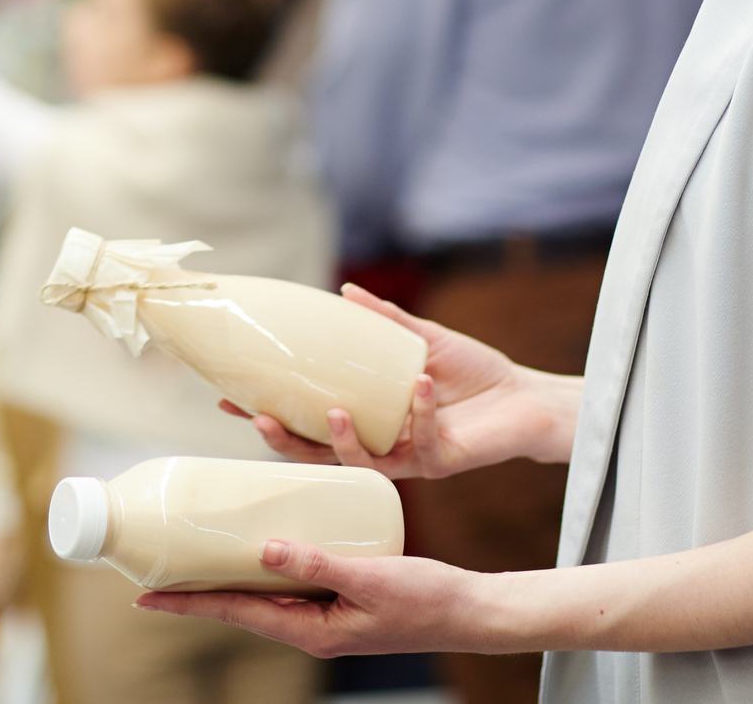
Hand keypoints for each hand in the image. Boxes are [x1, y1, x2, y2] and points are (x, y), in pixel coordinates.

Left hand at [137, 540, 511, 656]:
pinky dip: (265, 561)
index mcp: (311, 630)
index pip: (236, 612)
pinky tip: (257, 540)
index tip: (145, 594)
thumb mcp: (371, 578)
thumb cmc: (427, 600)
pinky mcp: (338, 594)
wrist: (470, 610)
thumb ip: (319, 563)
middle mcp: (310, 624)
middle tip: (157, 563)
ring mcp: (324, 612)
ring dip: (229, 572)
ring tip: (193, 549)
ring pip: (263, 590)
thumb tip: (264, 547)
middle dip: (197, 587)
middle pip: (240, 603)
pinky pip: (290, 579)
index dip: (189, 602)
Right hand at [219, 283, 580, 476]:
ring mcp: (407, 458)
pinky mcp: (441, 463)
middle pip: (318, 454)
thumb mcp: (422, 340)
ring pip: (361, 461)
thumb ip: (385, 321)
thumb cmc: (473, 373)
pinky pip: (423, 440)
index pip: (305, 421)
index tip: (229, 400)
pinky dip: (422, 410)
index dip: (269, 415)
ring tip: (333, 410)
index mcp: (366, 418)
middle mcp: (379, 444)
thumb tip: (346, 289)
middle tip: (262, 419)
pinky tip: (422, 383)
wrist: (523, 398)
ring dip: (343, 439)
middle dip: (287, 442)